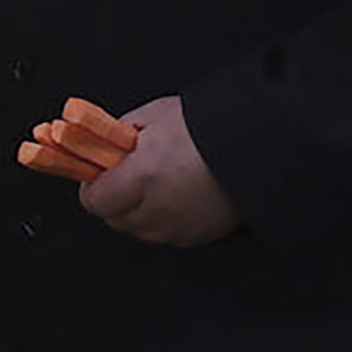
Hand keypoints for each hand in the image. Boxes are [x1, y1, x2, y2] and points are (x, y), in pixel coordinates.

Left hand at [78, 97, 238, 246]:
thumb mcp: (157, 115)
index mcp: (143, 175)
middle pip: (114, 219)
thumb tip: (102, 144)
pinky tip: (178, 196)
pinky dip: (164, 220)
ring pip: (139, 230)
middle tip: (127, 176)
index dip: (93, 186)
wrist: (258, 144)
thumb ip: (122, 132)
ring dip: (139, 211)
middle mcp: (157, 208)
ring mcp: (178, 227)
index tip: (98, 174)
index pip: (94, 200)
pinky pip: (166, 234)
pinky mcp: (197, 237)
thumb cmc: (211, 125)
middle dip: (114, 198)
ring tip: (157, 184)